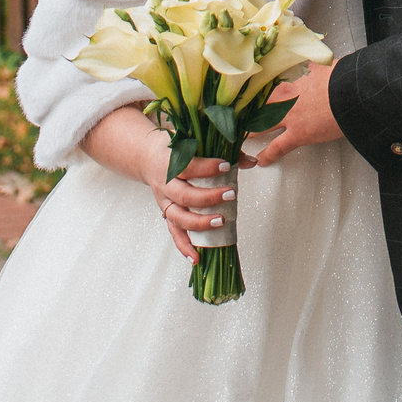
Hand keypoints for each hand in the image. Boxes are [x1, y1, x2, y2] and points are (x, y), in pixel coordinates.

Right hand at [78, 107, 238, 259]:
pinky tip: (196, 258)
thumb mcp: (196, 143)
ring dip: (200, 223)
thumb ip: (225, 151)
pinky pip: (174, 234)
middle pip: (184, 195)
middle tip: (231, 194)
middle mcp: (166, 184)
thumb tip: (251, 162)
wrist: (149, 158)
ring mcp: (165, 202)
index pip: (188, 166)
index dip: (207, 167)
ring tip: (221, 222)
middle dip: (209, 198)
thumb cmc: (177, 150)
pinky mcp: (167, 215)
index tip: (226, 166)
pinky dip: (184, 247)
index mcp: (171, 162)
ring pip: (179, 217)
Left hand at [249, 57, 341, 164]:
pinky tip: (261, 161)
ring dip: (249, 132)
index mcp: (291, 79)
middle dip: (244, 112)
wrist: (351, 91)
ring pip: (260, 125)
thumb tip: (317, 60)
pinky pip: (278, 147)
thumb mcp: (325, 65)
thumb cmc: (342, 77)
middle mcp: (285, 97)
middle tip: (235, 117)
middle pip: (257, 105)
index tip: (243, 94)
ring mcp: (290, 116)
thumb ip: (314, 65)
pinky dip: (268, 155)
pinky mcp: (299, 134)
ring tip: (240, 138)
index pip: (264, 84)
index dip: (252, 90)